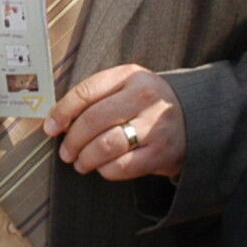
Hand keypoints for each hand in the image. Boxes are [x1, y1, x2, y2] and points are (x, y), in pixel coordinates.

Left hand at [47, 65, 183, 179]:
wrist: (196, 117)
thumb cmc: (149, 104)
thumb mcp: (127, 87)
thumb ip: (95, 97)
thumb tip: (57, 121)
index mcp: (130, 76)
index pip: (86, 92)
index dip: (62, 112)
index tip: (50, 127)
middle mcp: (144, 98)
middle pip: (92, 121)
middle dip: (72, 140)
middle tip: (66, 152)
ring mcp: (154, 126)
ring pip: (105, 146)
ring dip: (85, 159)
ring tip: (81, 162)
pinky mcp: (161, 153)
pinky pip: (122, 167)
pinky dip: (105, 171)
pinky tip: (103, 168)